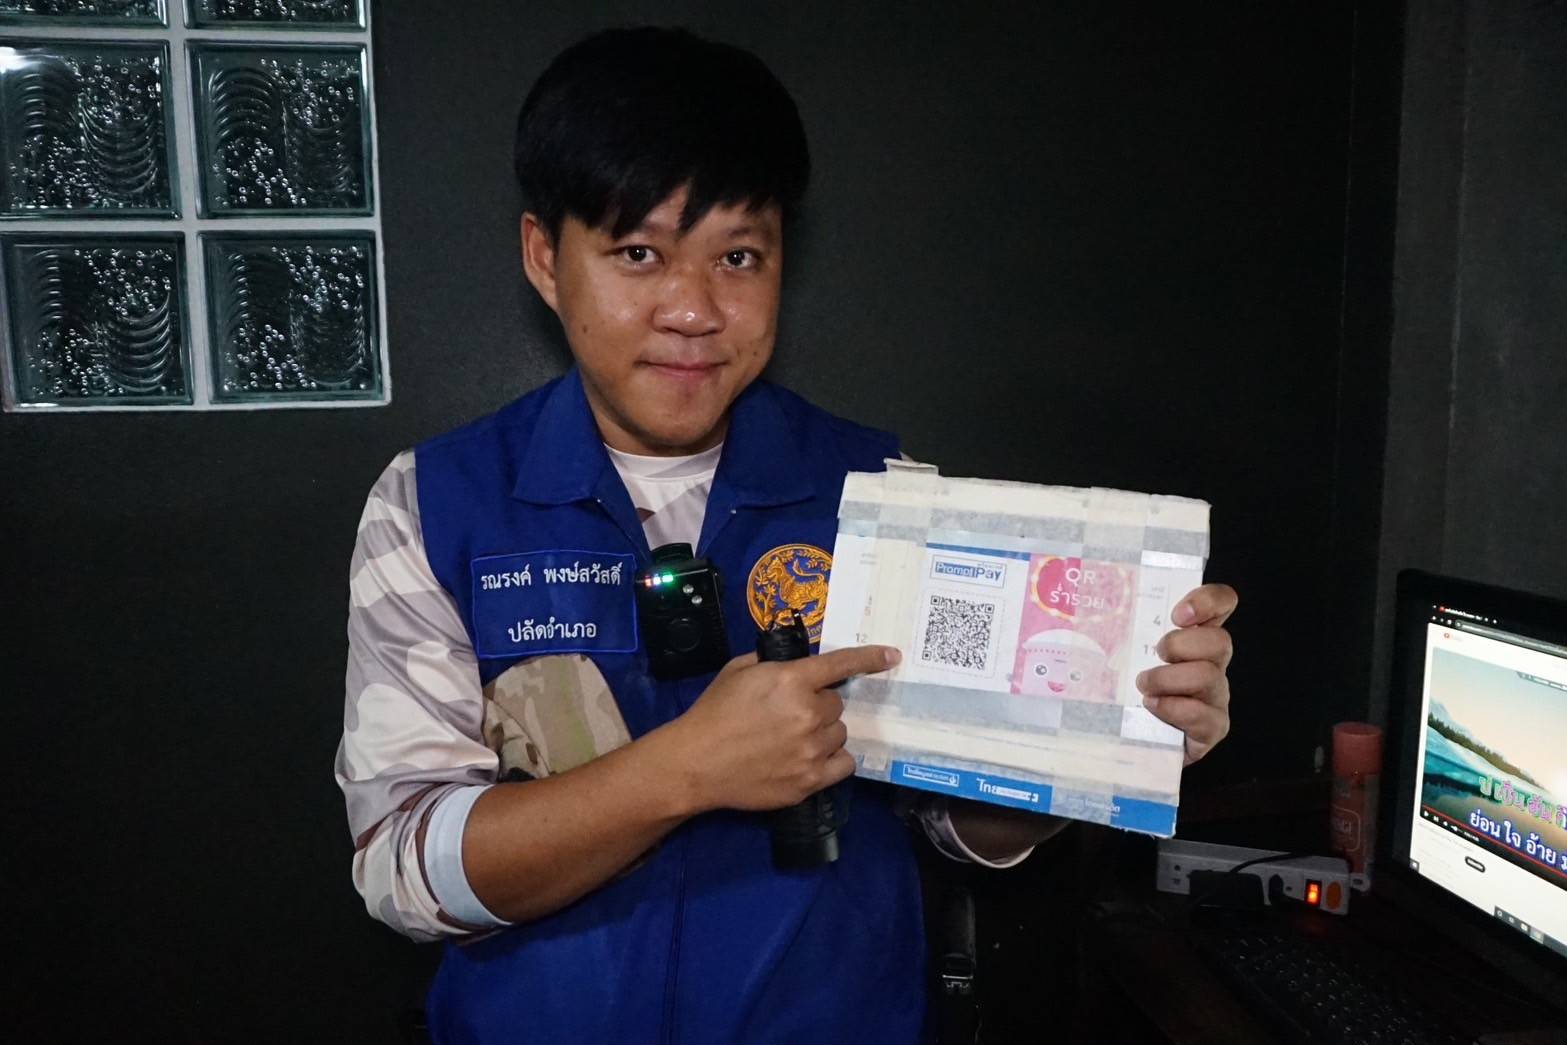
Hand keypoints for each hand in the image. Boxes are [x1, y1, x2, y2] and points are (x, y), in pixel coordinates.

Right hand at [668, 644, 899, 812]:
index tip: (892, 656)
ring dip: (823, 733)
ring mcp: (812, 750)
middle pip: (837, 705)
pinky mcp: (810, 781)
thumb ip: (774, 662)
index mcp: (792, 680)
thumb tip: (799, 665)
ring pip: (840, 734)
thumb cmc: (714, 712)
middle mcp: (808, 713)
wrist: (696, 762)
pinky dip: (833, 759)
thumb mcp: (739, 671)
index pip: (841, 664)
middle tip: (790, 715)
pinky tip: (811, 759)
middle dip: (818, 706)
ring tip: (792, 740)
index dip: (870, 658)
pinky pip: (844, 764)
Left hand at [1135, 583, 1236, 764]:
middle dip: (1180, 645)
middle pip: (1219, 641)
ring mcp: (1215, 696)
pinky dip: (1173, 708)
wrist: (1134, 740)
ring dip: (1168, 679)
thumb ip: (1122, 631)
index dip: (1209, 601)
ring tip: (1143, 687)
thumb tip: (1077, 607)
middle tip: (1154, 656)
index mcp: (1194, 637)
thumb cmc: (1127, 691)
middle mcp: (1211, 663)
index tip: (1178, 614)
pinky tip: (1152, 707)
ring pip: (1208, 676)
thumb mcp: (1124, 654)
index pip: (1221, 603)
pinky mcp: (1212, 728)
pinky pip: (1203, 715)